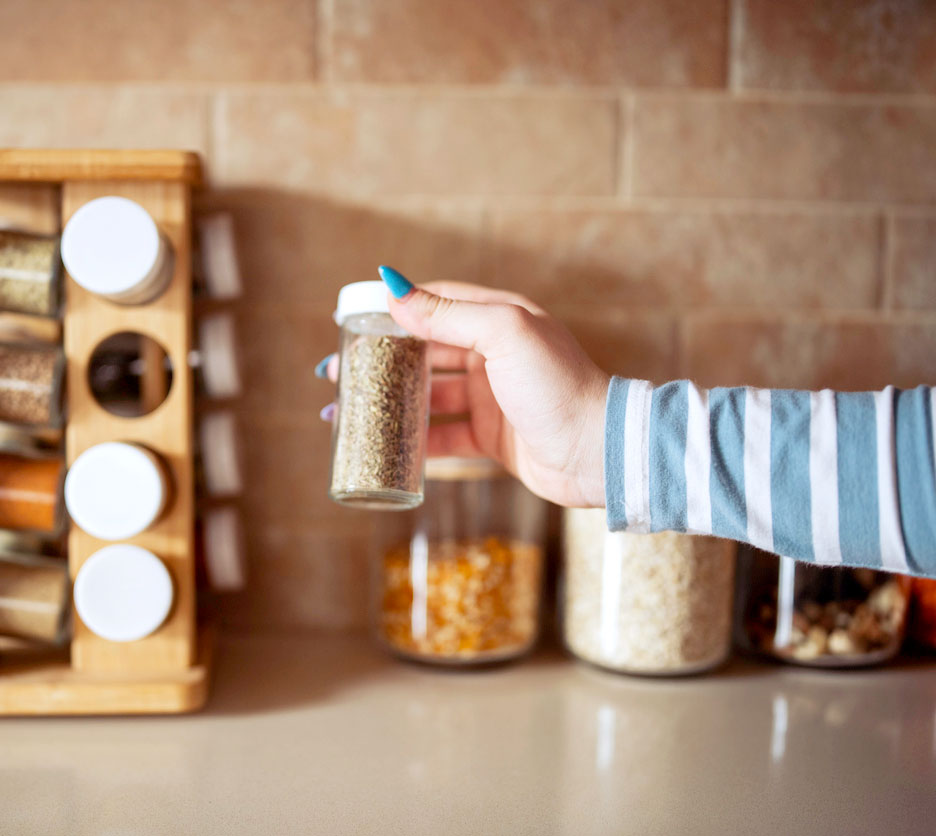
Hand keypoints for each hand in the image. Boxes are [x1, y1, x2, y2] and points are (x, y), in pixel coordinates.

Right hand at [319, 269, 608, 507]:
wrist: (599, 452)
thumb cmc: (558, 386)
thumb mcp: (504, 335)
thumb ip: (448, 314)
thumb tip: (394, 289)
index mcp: (498, 318)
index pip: (434, 301)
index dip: (392, 308)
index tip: (351, 318)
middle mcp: (493, 354)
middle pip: (424, 350)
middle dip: (380, 360)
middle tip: (336, 371)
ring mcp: (491, 397)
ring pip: (428, 395)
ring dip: (389, 401)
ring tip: (346, 410)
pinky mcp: (492, 437)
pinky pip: (443, 436)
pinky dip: (413, 441)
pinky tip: (383, 445)